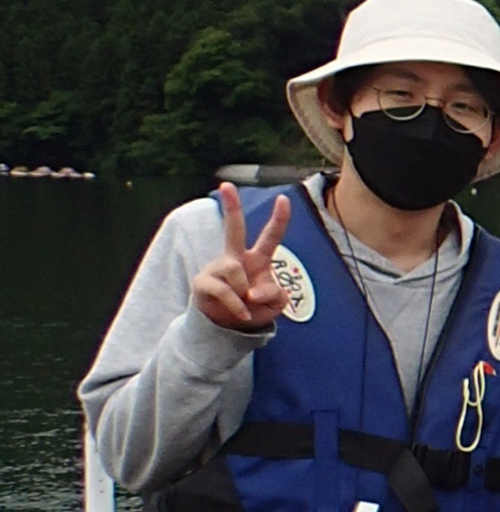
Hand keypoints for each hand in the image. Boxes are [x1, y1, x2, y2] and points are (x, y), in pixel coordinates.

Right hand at [190, 182, 294, 331]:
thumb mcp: (273, 305)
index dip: (279, 219)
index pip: (270, 236)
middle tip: (225, 184)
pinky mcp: (203, 283)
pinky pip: (225, 290)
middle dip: (230, 206)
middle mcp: (236, 258)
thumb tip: (254, 291)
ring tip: (247, 304)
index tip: (283, 198)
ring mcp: (218, 268)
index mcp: (258, 259)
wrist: (227, 327)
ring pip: (235, 270)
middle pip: (233, 228)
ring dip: (245, 291)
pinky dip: (238, 305)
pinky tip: (243, 313)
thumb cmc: (253, 308)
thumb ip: (274, 296)